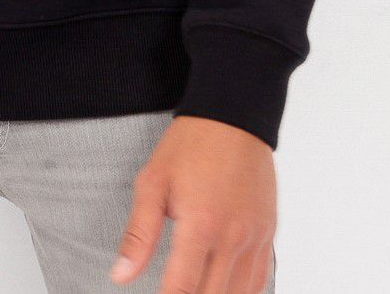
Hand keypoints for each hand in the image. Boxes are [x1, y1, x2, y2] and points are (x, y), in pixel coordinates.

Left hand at [110, 114, 275, 292]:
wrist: (234, 113)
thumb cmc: (191, 144)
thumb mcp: (153, 182)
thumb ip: (139, 234)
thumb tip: (121, 275)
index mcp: (200, 224)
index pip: (181, 289)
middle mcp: (232, 235)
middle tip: (176, 292)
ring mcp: (255, 234)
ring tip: (197, 290)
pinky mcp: (268, 229)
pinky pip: (260, 278)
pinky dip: (242, 292)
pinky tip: (225, 289)